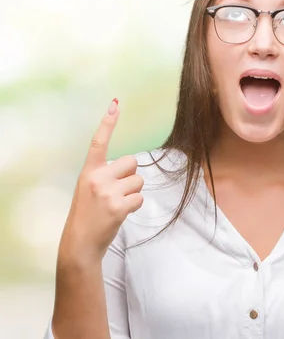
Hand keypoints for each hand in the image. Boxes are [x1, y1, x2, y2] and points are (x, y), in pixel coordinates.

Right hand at [58, 99, 143, 264]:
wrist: (80, 242)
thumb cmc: (87, 214)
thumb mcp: (88, 189)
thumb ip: (104, 175)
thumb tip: (131, 165)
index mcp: (88, 171)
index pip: (99, 142)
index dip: (108, 123)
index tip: (115, 104)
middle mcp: (97, 178)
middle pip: (132, 162)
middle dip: (131, 175)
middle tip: (118, 191)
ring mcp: (108, 192)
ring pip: (139, 181)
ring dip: (133, 192)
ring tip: (117, 204)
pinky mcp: (119, 206)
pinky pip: (140, 198)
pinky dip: (135, 206)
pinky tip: (121, 213)